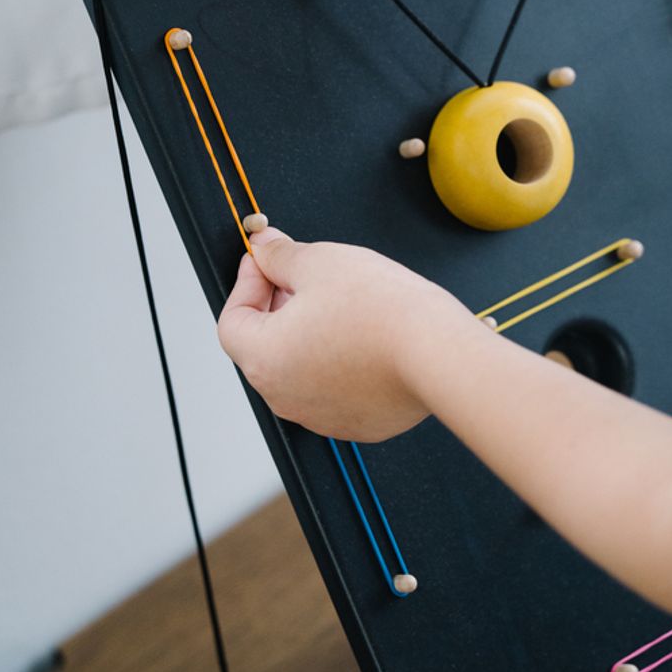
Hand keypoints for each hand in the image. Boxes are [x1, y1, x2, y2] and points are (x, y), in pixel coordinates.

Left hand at [217, 228, 475, 441]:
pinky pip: (334, 387)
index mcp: (263, 359)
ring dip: (309, 335)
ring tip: (340, 304)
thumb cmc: (381, 311)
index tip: (265, 262)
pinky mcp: (357, 423)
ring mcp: (321, 416)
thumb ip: (280, 255)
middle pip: (264, 345)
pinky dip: (339, 361)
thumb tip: (264, 248)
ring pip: (300, 368)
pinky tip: (364, 335)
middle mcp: (284, 397)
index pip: (232, 320)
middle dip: (278, 306)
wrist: (439, 354)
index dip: (246, 284)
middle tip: (303, 276)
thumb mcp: (318, 262)